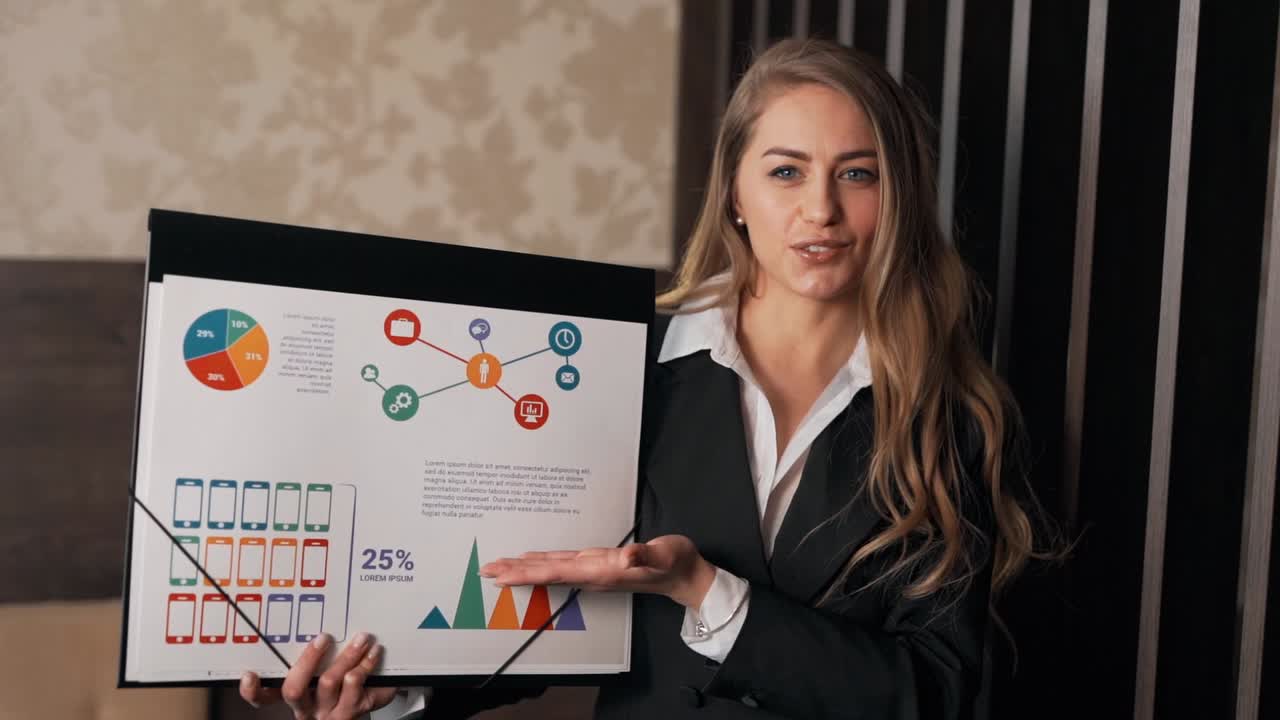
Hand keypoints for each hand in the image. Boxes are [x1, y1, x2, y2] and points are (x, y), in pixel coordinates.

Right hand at [239, 632, 399, 718]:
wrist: (367, 708)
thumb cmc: (343, 690)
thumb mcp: (325, 677)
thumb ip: (314, 660)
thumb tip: (313, 621)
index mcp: (296, 696)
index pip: (264, 697)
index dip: (253, 690)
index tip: (250, 674)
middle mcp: (307, 708)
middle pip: (293, 689)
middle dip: (307, 660)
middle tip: (323, 638)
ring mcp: (328, 712)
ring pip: (328, 682)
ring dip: (346, 656)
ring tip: (361, 639)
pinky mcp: (352, 711)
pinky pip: (355, 687)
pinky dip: (366, 665)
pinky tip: (374, 653)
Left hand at [479, 534, 717, 608]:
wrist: (684, 576)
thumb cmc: (675, 562)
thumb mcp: (664, 555)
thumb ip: (645, 556)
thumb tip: (626, 556)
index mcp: (602, 571)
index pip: (556, 572)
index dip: (527, 573)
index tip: (503, 574)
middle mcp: (592, 574)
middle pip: (546, 574)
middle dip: (515, 573)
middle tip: (486, 570)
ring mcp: (593, 571)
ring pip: (551, 570)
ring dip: (524, 569)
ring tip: (499, 567)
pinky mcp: (597, 565)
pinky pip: (562, 565)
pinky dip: (542, 563)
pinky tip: (531, 561)